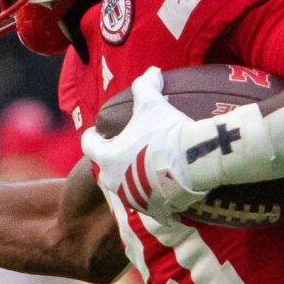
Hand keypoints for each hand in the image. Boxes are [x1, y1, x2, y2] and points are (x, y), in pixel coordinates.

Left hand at [79, 68, 202, 221]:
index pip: (89, 145)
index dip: (91, 137)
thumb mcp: (153, 105)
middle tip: (124, 152)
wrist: (194, 163)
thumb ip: (145, 87)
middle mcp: (114, 182)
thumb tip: (152, 71)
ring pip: (127, 189)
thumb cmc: (166, 132)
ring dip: (133, 180)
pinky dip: (156, 195)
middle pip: (106, 170)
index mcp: (107, 157)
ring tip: (146, 171)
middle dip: (113, 161)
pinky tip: (166, 188)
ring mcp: (134, 200)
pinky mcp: (155, 211)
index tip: (95, 133)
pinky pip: (152, 204)